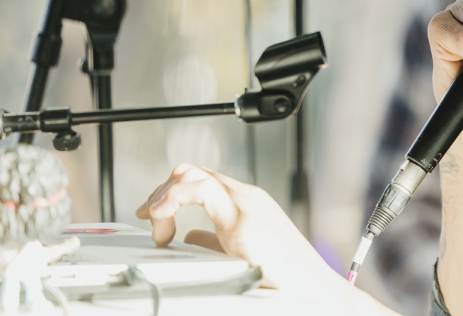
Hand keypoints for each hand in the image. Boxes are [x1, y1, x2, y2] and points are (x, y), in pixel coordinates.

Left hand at [135, 164, 341, 293]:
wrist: (314, 291)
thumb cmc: (286, 278)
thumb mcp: (242, 253)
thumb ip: (215, 242)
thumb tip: (191, 237)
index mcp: (246, 203)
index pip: (201, 179)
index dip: (170, 192)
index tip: (154, 215)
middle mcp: (247, 197)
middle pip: (193, 171)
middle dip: (161, 191)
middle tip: (148, 218)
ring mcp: (247, 204)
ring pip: (194, 174)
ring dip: (164, 195)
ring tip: (156, 224)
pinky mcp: (244, 219)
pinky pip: (202, 190)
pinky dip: (174, 199)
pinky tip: (164, 220)